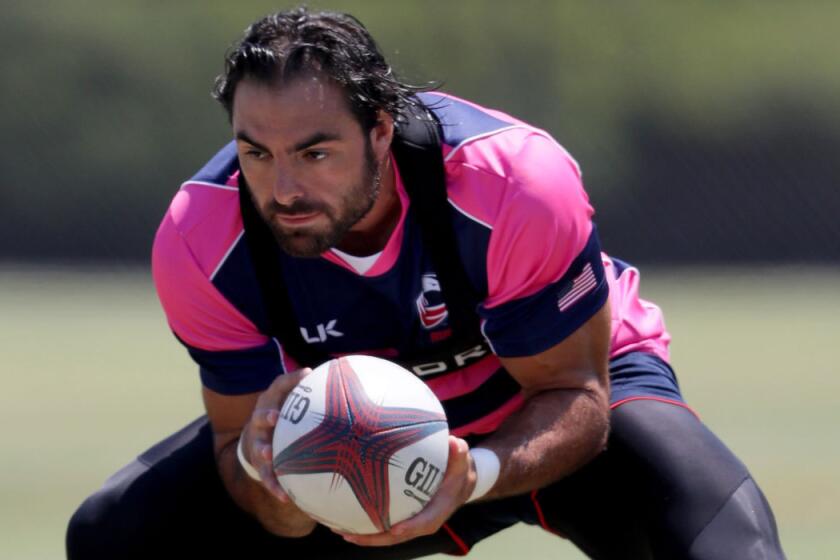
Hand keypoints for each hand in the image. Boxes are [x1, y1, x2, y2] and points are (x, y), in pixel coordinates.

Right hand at [240, 368, 311, 502]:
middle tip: (275, 417)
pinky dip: (274, 485)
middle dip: (266, 415)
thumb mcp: (294, 401)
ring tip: (269, 455)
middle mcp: (261, 420)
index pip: (279, 386)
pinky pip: (266, 476)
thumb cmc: (285, 415)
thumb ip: (312, 392)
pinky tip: (285, 496)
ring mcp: (258, 442)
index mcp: (272, 402)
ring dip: (263, 450)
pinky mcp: (259, 464)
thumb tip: (339, 379)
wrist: (257, 439)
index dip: (290, 380)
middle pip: (260, 416)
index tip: (305, 375)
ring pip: (258, 447)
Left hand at [338, 436, 474, 546]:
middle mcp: (421, 522)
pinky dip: (363, 522)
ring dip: (361, 535)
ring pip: (384, 534)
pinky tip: (342, 515)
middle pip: (395, 536)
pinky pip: (381, 523)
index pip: (423, 523)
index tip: (394, 530)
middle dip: (373, 538)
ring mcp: (409, 521)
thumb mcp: (461, 459)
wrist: (458, 481)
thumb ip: (458, 452)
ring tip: (338, 529)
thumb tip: (453, 442)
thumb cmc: (457, 469)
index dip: (409, 528)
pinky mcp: (400, 517)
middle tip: (349, 535)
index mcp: (437, 511)